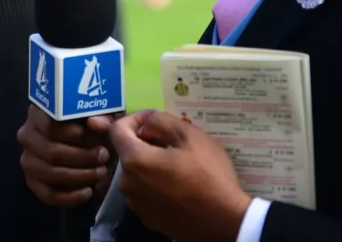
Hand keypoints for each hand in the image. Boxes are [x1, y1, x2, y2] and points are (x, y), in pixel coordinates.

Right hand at [17, 104, 118, 207]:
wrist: (88, 147)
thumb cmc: (91, 126)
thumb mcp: (100, 114)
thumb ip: (102, 115)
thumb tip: (97, 124)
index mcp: (39, 113)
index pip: (47, 124)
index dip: (65, 130)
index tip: (83, 133)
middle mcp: (27, 136)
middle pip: (51, 151)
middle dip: (81, 156)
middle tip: (104, 155)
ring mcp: (28, 161)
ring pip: (50, 173)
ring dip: (80, 175)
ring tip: (101, 173)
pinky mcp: (33, 182)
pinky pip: (48, 195)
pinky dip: (70, 197)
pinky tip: (88, 192)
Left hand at [110, 111, 250, 241]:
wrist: (223, 222)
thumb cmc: (208, 175)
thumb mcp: (190, 136)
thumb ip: (162, 121)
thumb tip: (148, 121)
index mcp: (134, 160)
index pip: (117, 130)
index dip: (135, 118)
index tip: (154, 118)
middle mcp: (127, 184)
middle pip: (129, 152)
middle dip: (146, 141)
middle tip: (173, 140)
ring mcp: (137, 205)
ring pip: (138, 173)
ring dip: (152, 163)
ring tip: (179, 162)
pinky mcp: (149, 219)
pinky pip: (146, 192)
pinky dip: (156, 183)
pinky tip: (179, 184)